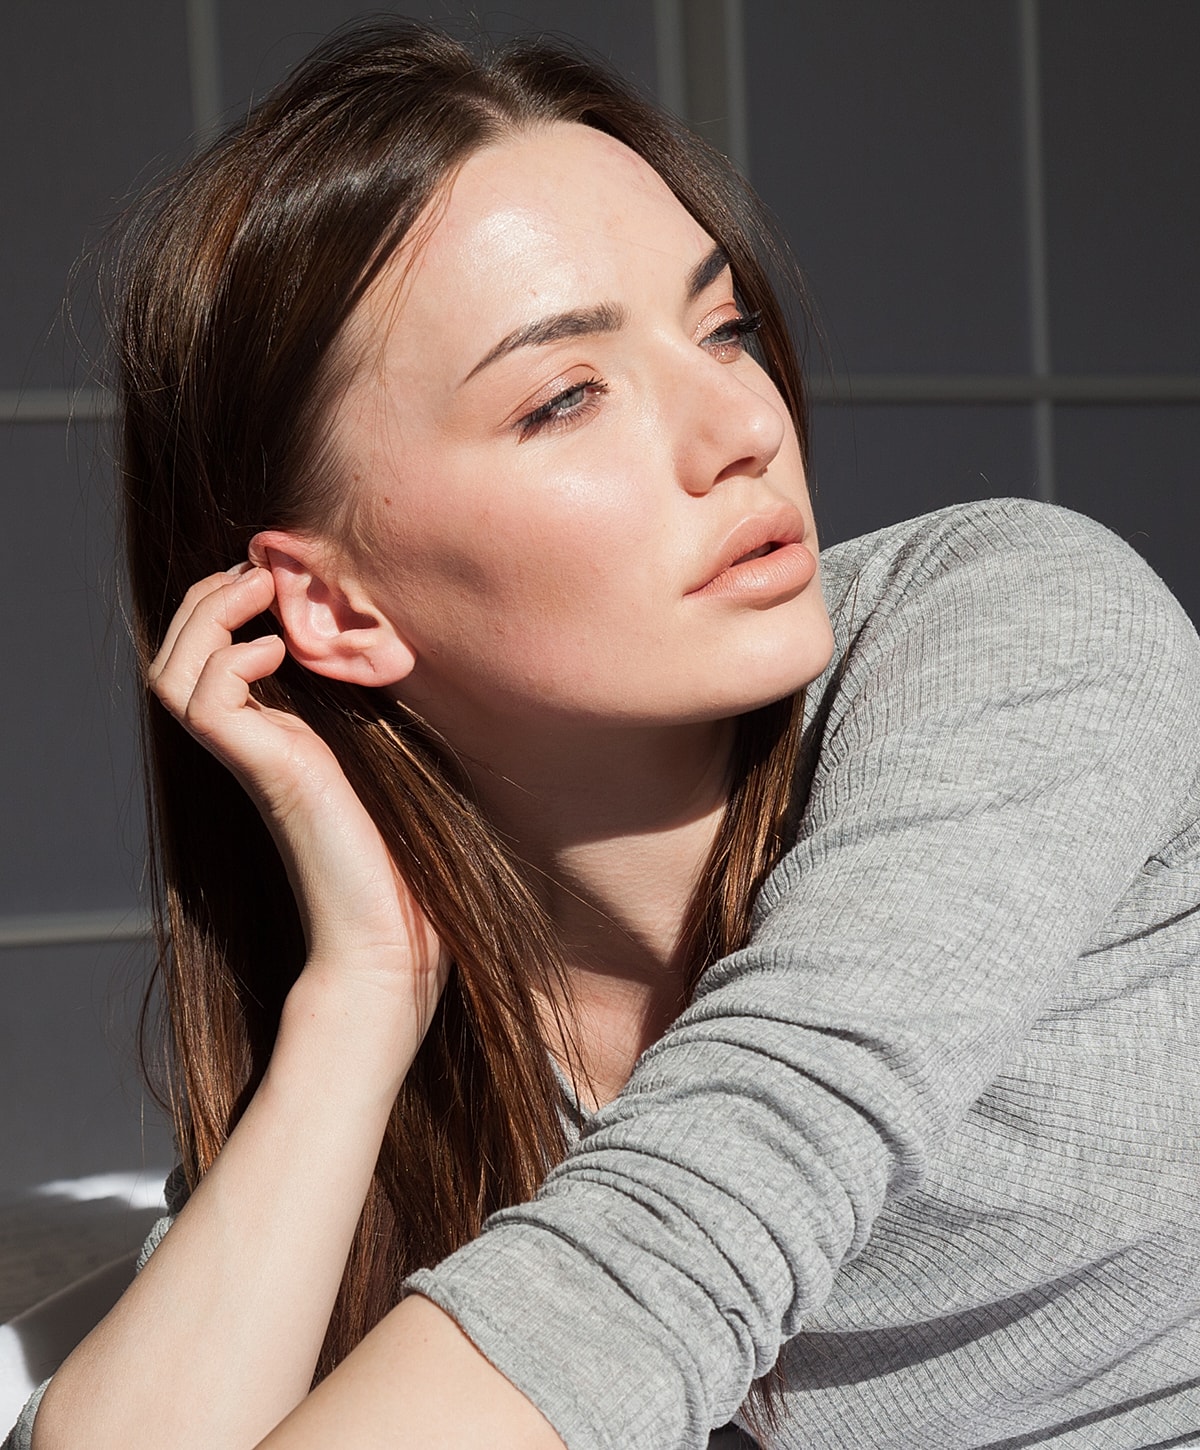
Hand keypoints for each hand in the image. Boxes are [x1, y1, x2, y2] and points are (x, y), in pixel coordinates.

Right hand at [147, 563, 447, 1037]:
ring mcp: (251, 760)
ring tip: (259, 591)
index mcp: (276, 738)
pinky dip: (229, 660)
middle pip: (175, 655)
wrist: (393, 939)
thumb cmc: (408, 861)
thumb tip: (404, 647)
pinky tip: (274, 651)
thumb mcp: (396, 758)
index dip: (224, 607)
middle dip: (205, 599)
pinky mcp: (265, 773)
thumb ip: (378, 709)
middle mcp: (251, 746)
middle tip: (256, 569)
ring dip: (208, 616)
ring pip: (172, 672)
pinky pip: (204, 702)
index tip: (273, 575)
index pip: (210, 657)